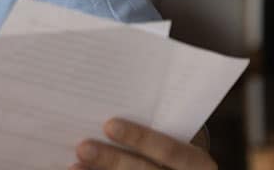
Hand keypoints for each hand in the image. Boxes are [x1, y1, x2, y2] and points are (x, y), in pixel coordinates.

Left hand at [72, 119, 215, 169]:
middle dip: (113, 161)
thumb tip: (109, 110)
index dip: (140, 138)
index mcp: (198, 164)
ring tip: (75, 165)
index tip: (109, 125)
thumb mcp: (177, 137)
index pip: (171, 151)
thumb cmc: (175, 150)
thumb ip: (157, 127)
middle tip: (83, 146)